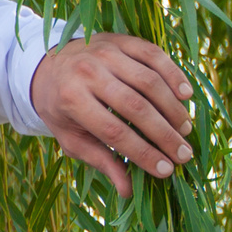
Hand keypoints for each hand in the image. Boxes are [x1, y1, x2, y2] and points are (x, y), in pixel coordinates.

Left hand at [30, 33, 194, 197]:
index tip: (166, 170)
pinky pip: (153, 55)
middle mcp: (88, 73)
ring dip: (172, 108)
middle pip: (136, 107)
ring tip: (185, 130)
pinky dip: (173, 74)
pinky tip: (186, 95)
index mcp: (71, 100)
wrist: (46, 64)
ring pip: (149, 81)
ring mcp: (105, 52)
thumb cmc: (61, 107)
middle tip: (184, 154)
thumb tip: (128, 191)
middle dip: (164, 134)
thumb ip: (100, 160)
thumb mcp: (71, 137)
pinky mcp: (121, 39)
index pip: (114, 132)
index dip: (143, 153)